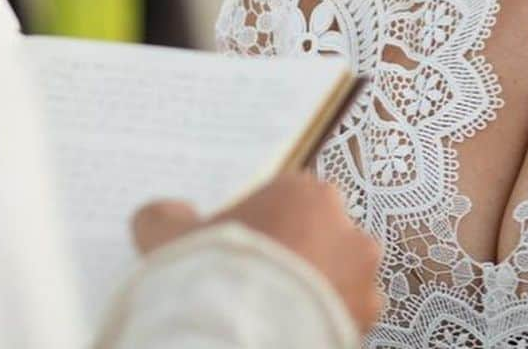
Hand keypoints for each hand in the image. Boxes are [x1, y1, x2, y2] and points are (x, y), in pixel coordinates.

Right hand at [133, 174, 383, 331]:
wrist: (239, 340)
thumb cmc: (212, 275)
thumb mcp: (171, 239)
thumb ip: (165, 218)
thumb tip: (159, 212)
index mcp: (306, 195)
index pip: (293, 206)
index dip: (268, 233)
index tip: (245, 258)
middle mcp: (346, 229)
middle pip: (323, 242)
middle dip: (299, 265)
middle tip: (260, 295)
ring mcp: (363, 279)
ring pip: (342, 286)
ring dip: (318, 301)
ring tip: (276, 325)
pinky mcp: (368, 324)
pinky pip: (346, 326)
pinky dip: (323, 333)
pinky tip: (290, 341)